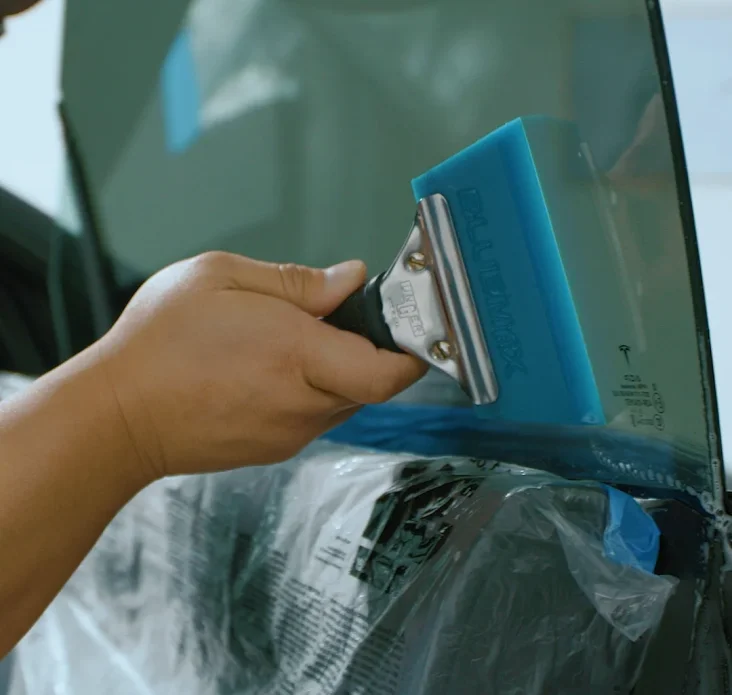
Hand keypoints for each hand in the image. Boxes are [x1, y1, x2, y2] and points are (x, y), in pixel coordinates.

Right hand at [94, 252, 426, 481]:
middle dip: (370, 350)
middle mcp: (302, 402)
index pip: (388, 370)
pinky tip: (271, 370)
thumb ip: (295, 280)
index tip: (411, 325)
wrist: (116, 418)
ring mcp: (290, 433)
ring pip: (347, 401)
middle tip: (338, 319)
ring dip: (339, 370)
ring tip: (291, 343)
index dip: (412, 350)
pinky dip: (313, 391)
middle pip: (374, 383)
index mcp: (295, 353)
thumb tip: (348, 280)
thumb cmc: (157, 342)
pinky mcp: (275, 449)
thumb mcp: (218, 277)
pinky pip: (316, 416)